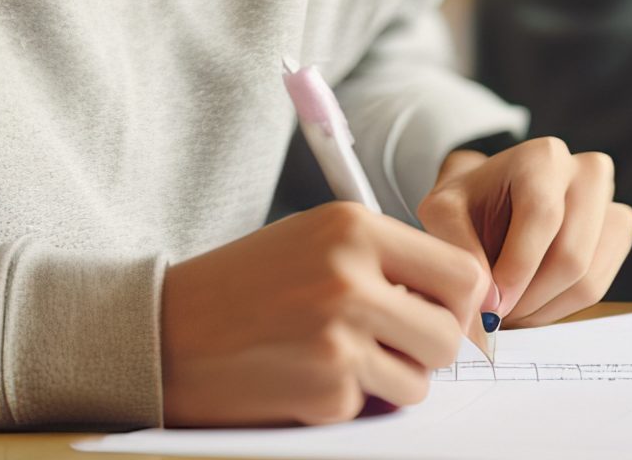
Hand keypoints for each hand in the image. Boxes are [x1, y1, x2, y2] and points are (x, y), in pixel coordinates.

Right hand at [160, 201, 487, 426]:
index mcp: (352, 227)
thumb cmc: (244, 285)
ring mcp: (340, 334)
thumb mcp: (313, 241)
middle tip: (388, 342)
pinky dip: (349, 399)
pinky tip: (304, 373)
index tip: (443, 315)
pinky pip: (374, 405)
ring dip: (392, 379)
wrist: (168, 330)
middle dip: (428, 348)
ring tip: (338, 355)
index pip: (461, 272)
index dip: (462, 303)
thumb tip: (462, 303)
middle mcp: (351, 275)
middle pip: (451, 333)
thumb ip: (382, 260)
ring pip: (422, 379)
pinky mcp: (327, 388)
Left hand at [416, 137, 631, 328]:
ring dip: (544, 308)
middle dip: (529, 296)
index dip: (517, 267)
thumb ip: (461, 249)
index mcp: (543, 157)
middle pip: (570, 256)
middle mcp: (587, 173)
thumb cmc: (467, 204)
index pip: (542, 215)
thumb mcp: (443, 214)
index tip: (490, 302)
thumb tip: (492, 303)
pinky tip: (530, 302)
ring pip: (588, 280)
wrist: (489, 200)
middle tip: (497, 315)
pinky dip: (561, 307)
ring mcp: (610, 205)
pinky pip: (600, 288)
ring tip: (508, 310)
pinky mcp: (619, 235)